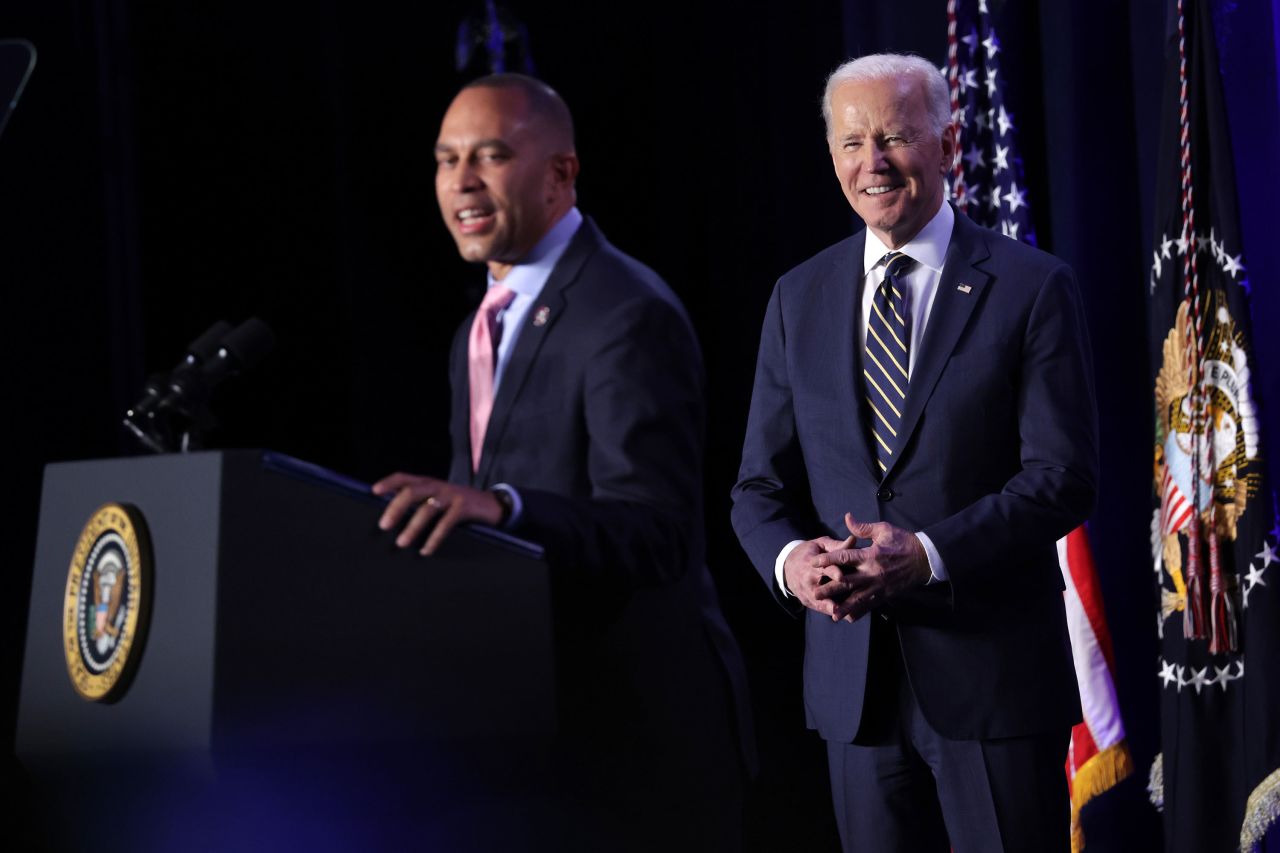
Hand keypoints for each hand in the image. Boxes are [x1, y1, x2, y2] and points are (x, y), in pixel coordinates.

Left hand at [372, 472, 504, 555]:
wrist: (492, 505)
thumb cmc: (458, 505)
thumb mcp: (439, 499)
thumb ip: (421, 502)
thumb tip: (392, 518)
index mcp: (429, 483)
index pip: (405, 478)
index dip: (389, 483)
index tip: (374, 491)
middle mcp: (438, 486)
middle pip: (412, 491)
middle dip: (396, 507)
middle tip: (384, 525)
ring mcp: (452, 495)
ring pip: (428, 509)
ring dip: (413, 527)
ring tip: (401, 543)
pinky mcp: (464, 508)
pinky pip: (446, 523)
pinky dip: (434, 538)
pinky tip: (425, 550)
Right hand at [782, 534, 857, 617]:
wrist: (787, 566)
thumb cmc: (810, 552)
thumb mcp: (820, 545)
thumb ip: (837, 546)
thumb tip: (854, 540)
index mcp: (811, 562)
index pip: (824, 568)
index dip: (832, 572)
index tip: (841, 576)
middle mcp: (807, 579)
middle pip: (820, 589)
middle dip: (831, 595)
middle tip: (842, 603)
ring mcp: (806, 592)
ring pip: (819, 602)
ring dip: (830, 608)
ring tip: (843, 614)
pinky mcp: (806, 601)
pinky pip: (819, 608)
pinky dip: (829, 612)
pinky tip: (842, 616)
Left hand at [811, 513, 931, 621]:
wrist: (925, 559)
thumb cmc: (904, 542)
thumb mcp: (883, 530)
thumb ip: (863, 528)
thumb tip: (847, 518)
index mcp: (870, 555)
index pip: (844, 557)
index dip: (828, 559)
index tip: (814, 562)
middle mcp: (872, 573)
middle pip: (847, 582)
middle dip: (830, 588)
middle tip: (814, 593)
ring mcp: (879, 586)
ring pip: (858, 598)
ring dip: (844, 606)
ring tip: (831, 613)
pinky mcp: (885, 594)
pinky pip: (870, 605)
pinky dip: (859, 612)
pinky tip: (849, 618)